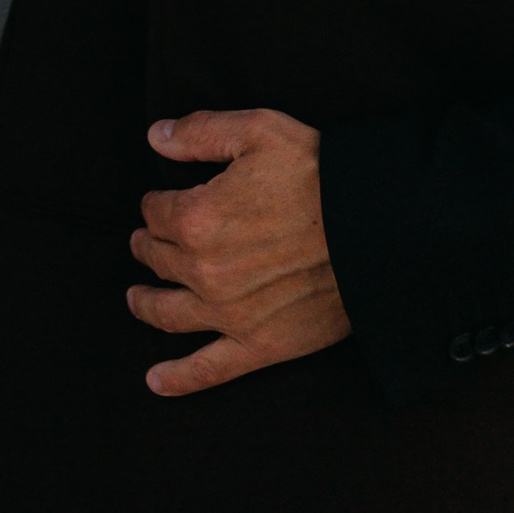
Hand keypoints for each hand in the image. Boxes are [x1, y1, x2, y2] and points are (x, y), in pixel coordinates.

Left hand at [127, 106, 349, 396]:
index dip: (156, 204)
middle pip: (158, 259)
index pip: (156, 212)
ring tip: (137, 298)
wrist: (376, 229)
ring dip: (145, 304)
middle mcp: (204, 271)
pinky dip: (177, 378)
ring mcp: (229, 315)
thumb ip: (201, 132)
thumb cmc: (320, 175)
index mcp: (198, 217)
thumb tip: (156, 136)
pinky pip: (207, 370)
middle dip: (149, 247)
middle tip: (148, 242)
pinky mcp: (260, 346)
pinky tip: (155, 381)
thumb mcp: (259, 131)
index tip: (162, 202)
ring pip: (168, 313)